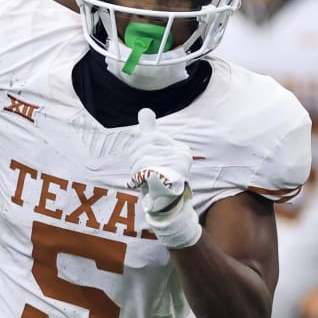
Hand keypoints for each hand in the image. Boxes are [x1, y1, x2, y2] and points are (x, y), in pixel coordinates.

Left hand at [131, 108, 199, 248]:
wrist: (165, 207)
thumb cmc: (157, 179)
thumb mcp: (154, 154)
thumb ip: (150, 132)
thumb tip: (144, 110)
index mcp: (180, 149)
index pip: (151, 137)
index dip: (138, 147)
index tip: (137, 158)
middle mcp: (183, 155)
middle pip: (147, 145)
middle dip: (135, 157)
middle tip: (135, 171)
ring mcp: (179, 167)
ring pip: (145, 159)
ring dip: (135, 170)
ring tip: (138, 179)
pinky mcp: (172, 179)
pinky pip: (147, 171)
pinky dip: (138, 176)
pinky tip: (140, 182)